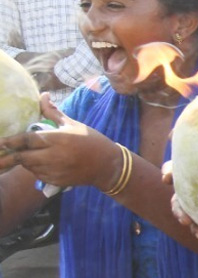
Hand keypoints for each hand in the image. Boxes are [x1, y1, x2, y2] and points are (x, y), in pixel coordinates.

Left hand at [0, 96, 123, 188]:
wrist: (107, 165)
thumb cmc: (90, 140)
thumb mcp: (73, 124)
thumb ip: (53, 112)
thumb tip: (42, 95)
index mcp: (58, 139)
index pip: (28, 140)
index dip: (11, 141)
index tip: (0, 142)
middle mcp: (54, 156)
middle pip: (22, 157)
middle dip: (8, 157)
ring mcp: (54, 171)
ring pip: (29, 167)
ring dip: (24, 161)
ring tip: (30, 154)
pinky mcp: (55, 181)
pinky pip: (38, 175)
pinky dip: (35, 169)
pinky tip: (43, 163)